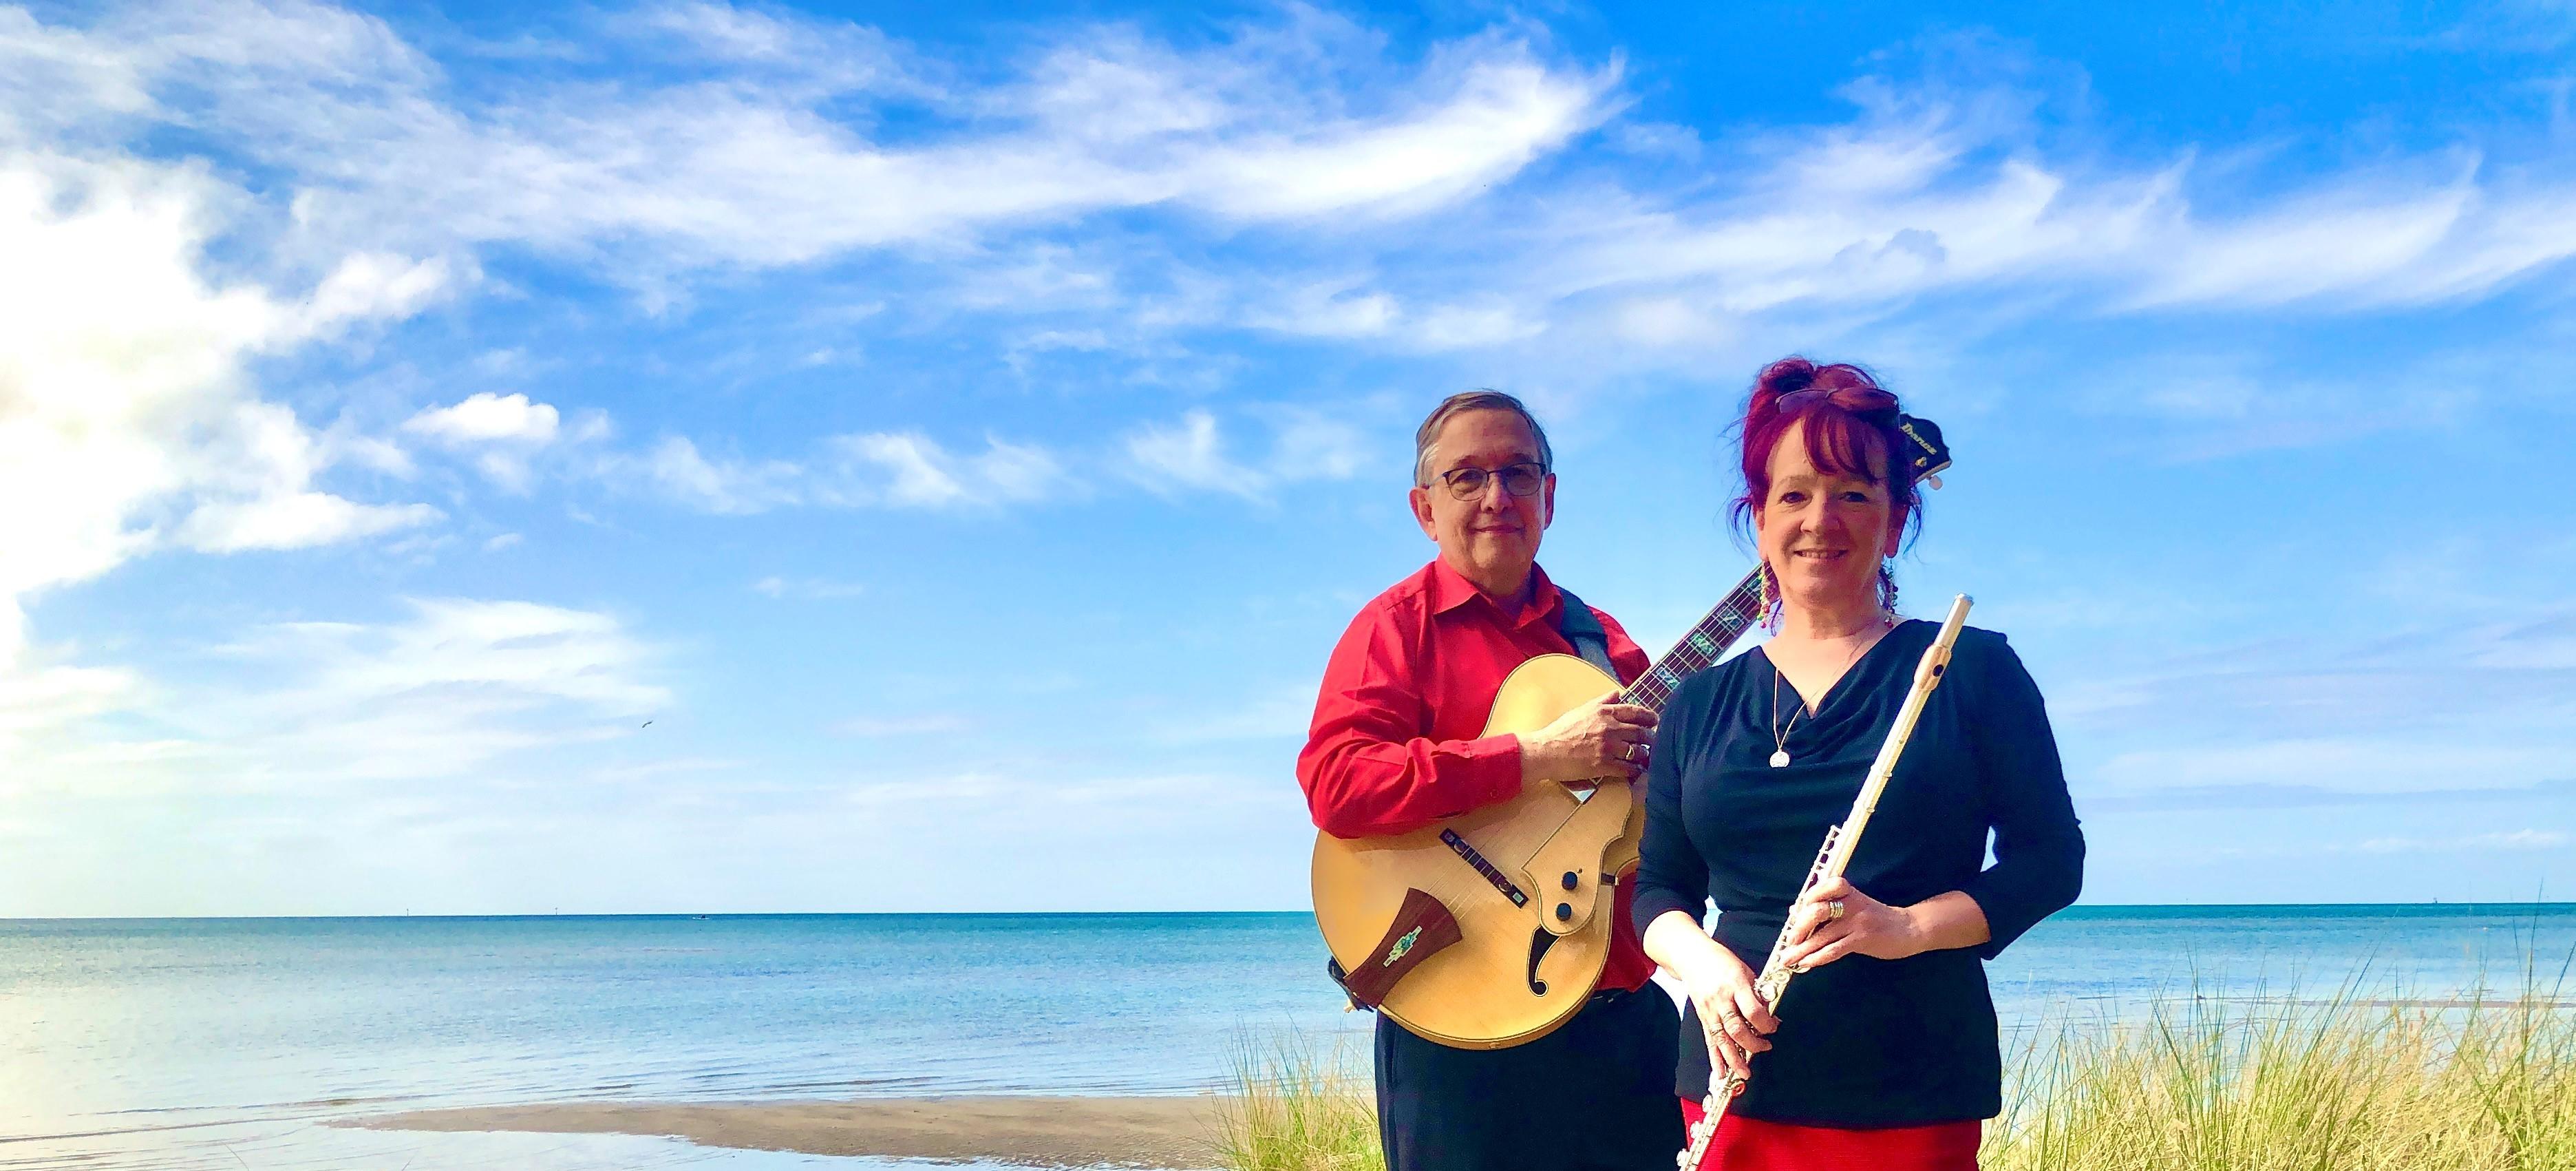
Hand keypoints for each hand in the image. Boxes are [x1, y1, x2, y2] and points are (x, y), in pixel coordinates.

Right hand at [1518, 691, 1656, 783]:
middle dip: (1650, 738)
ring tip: (1645, 757)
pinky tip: (1636, 771)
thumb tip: (1618, 694)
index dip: (1649, 717)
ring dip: (1644, 755)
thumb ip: (1602, 702)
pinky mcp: (1604, 765)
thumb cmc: (1560, 730)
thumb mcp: (1581, 710)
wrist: (1546, 751)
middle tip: (1653, 741)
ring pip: (1638, 751)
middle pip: (1641, 732)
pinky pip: (1628, 769)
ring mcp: (1608, 747)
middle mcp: (1610, 728)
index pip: (1635, 712)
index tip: (1655, 721)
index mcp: (1604, 712)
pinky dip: (1636, 771)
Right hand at [1677, 945, 1777, 1083]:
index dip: (1765, 1024)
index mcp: (1735, 984)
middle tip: (1765, 1047)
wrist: (1692, 956)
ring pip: (1722, 1040)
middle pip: (1736, 1029)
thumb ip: (1757, 993)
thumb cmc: (1720, 960)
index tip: (1773, 1027)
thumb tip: (1769, 1014)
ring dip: (1734, 1060)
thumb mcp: (1745, 970)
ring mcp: (1709, 1010)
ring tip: (1745, 1074)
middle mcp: (1720, 1000)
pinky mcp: (1703, 1018)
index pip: (1752, 1011)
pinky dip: (1715, 1059)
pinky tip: (1720, 1073)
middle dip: (1753, 1044)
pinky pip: (1710, 1041)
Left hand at [1777, 877, 1925, 969]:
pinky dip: (1817, 958)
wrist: (1909, 929)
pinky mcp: (1863, 939)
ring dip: (1801, 949)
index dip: (1804, 902)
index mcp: (1847, 892)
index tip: (1793, 916)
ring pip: (1822, 935)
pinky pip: (1834, 950)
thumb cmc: (1876, 918)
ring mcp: (1857, 921)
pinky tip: (1806, 964)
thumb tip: (1794, 911)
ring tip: (1787, 959)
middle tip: (1788, 942)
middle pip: (1817, 911)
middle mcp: (1851, 903)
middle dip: (1798, 928)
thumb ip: (1826, 907)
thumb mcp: (1852, 906)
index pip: (1821, 889)